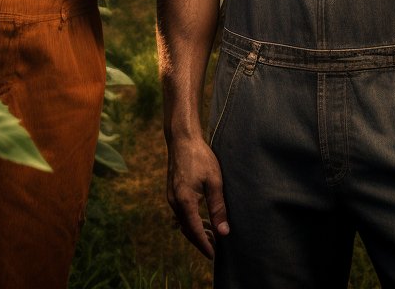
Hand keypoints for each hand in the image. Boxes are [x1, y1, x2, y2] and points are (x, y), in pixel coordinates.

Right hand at [166, 134, 229, 259]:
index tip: (213, 256)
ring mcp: (171, 196)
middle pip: (187, 229)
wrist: (182, 139)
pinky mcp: (172, 191)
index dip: (204, 245)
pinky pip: (181, 212)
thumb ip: (218, 208)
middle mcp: (174, 202)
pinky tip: (202, 219)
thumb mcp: (214, 181)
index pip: (195, 231)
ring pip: (183, 222)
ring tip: (212, 235)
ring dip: (196, 230)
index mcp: (185, 201)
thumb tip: (223, 232)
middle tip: (215, 248)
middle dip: (200, 241)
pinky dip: (191, 220)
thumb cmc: (200, 157)